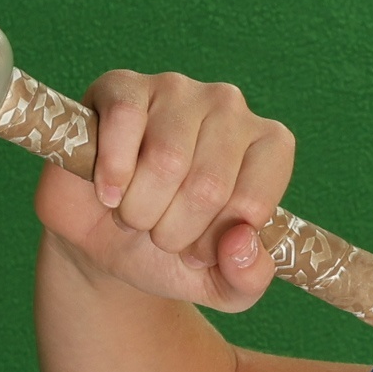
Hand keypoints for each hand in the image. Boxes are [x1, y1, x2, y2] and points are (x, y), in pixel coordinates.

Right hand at [34, 70, 295, 311]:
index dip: (215, 242)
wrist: (104, 243)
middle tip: (159, 234)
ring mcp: (178, 90)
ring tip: (133, 213)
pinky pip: (125, 121)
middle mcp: (230, 108)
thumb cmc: (172, 252)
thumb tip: (240, 241)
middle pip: (209, 184)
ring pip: (166, 157)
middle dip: (173, 231)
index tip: (197, 251)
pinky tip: (108, 190)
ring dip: (139, 208)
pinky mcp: (124, 86)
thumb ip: (248, 277)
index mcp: (268, 147)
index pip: (253, 203)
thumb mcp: (220, 285)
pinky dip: (112, 173)